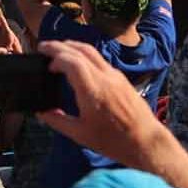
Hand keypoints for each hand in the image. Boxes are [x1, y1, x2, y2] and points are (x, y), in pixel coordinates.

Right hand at [36, 40, 175, 169]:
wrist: (145, 141)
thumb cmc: (113, 141)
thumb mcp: (80, 134)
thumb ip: (58, 121)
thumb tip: (42, 112)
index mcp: (92, 91)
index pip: (72, 61)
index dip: (55, 55)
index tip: (43, 58)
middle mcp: (105, 78)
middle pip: (81, 50)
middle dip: (60, 46)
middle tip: (44, 47)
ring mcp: (115, 76)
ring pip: (92, 52)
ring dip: (73, 47)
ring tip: (58, 51)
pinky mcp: (121, 78)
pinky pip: (100, 59)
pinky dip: (84, 55)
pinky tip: (78, 63)